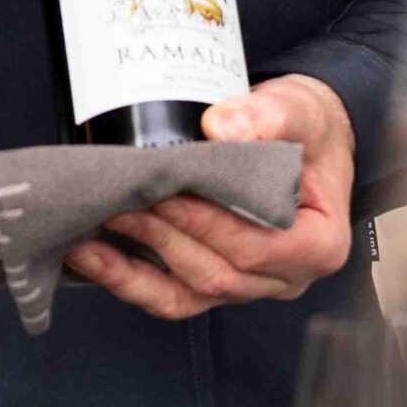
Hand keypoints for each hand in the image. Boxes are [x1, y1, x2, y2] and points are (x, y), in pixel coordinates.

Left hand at [68, 73, 357, 318]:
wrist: (297, 137)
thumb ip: (266, 116)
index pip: (259, 248)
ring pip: (187, 293)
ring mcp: (245, 284)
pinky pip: (167, 296)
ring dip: (135, 262)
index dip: (209, 225)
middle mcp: (283, 275)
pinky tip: (89, 253)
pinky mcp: (210, 281)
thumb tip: (221, 129)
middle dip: (163, 236)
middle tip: (123, 198)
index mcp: (317, 243)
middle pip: (218, 273)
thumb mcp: (298, 110)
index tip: (168, 194)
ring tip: (99, 219)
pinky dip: (125, 279)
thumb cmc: (304, 132)